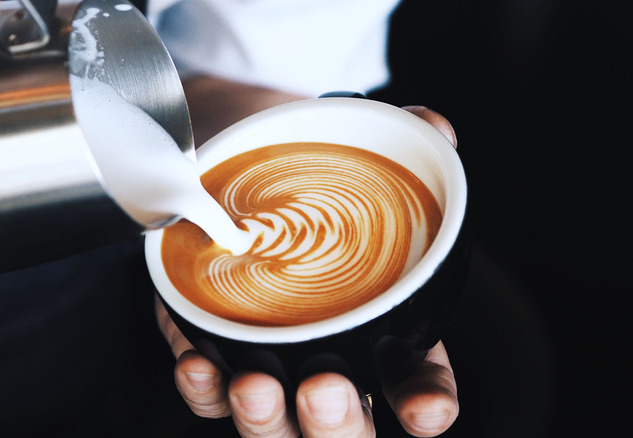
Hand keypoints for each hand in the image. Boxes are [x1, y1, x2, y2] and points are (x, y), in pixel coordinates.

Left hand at [155, 103, 459, 435]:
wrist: (236, 159)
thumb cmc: (312, 171)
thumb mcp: (359, 148)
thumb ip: (407, 136)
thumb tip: (435, 128)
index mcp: (384, 323)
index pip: (418, 379)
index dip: (427, 402)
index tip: (424, 409)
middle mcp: (329, 352)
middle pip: (344, 423)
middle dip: (337, 423)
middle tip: (326, 388)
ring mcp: (270, 357)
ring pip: (274, 423)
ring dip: (265, 418)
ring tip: (255, 384)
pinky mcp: (214, 347)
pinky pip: (208, 390)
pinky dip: (202, 387)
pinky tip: (197, 365)